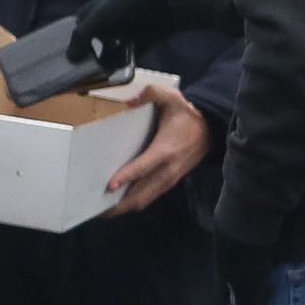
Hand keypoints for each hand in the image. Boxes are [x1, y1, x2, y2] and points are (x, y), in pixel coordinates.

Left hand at [106, 79, 210, 212]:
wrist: (209, 130)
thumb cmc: (185, 115)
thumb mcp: (171, 97)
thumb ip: (151, 93)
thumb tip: (129, 102)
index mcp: (165, 150)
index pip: (143, 168)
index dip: (126, 177)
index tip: (109, 186)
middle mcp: (167, 170)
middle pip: (141, 194)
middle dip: (119, 205)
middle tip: (95, 209)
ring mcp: (168, 179)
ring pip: (144, 200)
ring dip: (124, 207)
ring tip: (102, 211)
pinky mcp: (169, 183)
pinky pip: (149, 197)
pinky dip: (134, 203)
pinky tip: (119, 203)